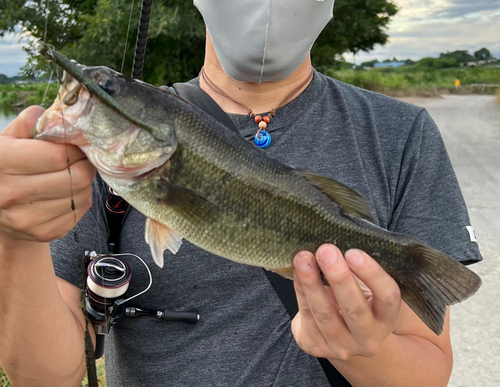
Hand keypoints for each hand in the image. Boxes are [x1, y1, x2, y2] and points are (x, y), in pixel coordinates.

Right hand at [0, 106, 95, 245]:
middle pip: (76, 178)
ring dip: (85, 182)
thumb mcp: (8, 141)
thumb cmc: (6, 169)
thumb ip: (29, 123)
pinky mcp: (45, 233)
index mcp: (2, 163)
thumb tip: (55, 113)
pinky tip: (68, 193)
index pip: (56, 156)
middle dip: (85, 165)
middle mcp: (12, 193)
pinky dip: (81, 199)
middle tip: (81, 159)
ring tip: (73, 175)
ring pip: (83, 195)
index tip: (75, 145)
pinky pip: (80, 211)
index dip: (73, 148)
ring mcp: (28, 218)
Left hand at [291, 244, 401, 360]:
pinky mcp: (316, 346)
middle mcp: (369, 338)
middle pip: (355, 309)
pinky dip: (300, 290)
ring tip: (303, 258)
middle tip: (325, 250)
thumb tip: (338, 238)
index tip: (353, 252)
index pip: (387, 297)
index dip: (372, 274)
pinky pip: (306, 316)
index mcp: (388, 318)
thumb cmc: (356, 298)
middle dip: (338, 277)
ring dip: (311, 283)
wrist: (343, 333)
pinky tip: (298, 271)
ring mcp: (342, 347)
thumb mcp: (366, 286)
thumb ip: (358, 268)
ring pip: (325, 314)